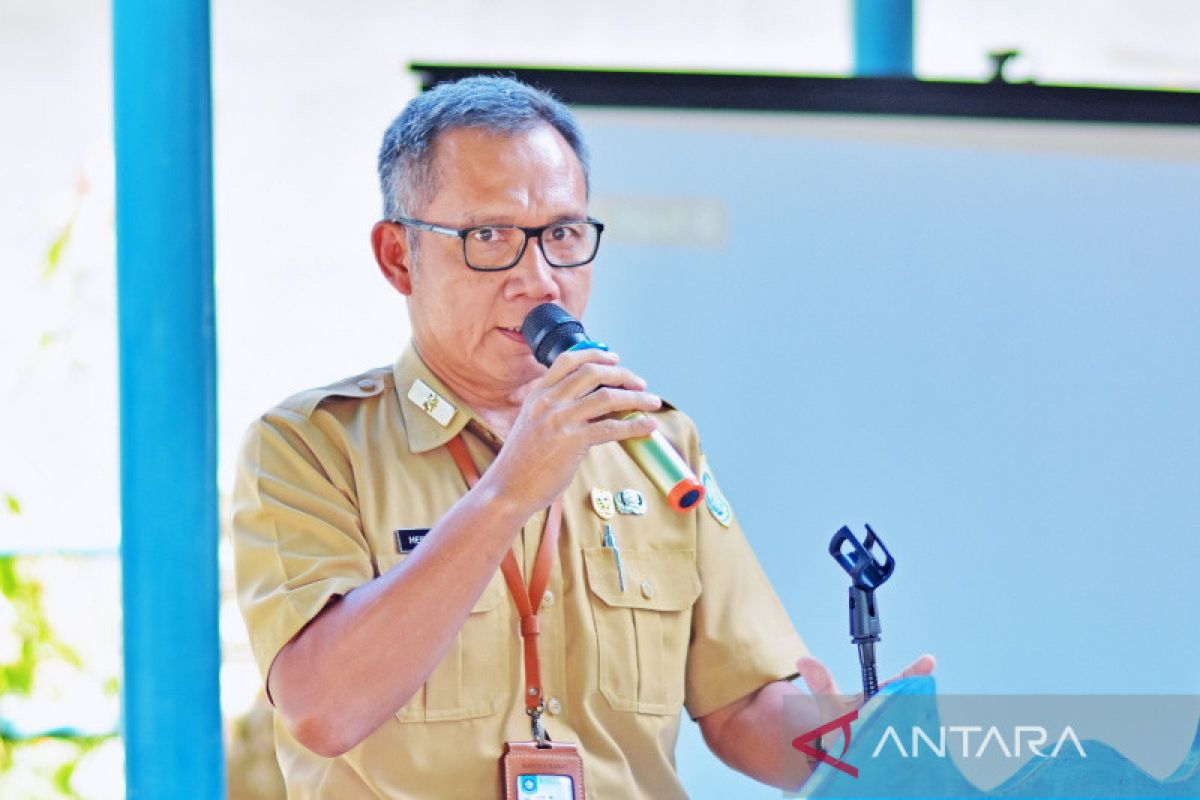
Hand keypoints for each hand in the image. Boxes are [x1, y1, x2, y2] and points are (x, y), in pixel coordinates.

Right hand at [485, 348, 661, 513]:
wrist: (508, 488)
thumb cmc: (522, 461)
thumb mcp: (532, 423)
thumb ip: (555, 409)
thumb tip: (593, 404)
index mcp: (538, 394)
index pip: (568, 360)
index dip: (595, 355)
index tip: (615, 359)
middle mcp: (548, 402)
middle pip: (593, 373)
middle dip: (622, 375)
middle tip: (640, 384)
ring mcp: (559, 420)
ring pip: (607, 397)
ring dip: (636, 398)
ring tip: (652, 402)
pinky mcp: (571, 442)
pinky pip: (611, 428)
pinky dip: (634, 425)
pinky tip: (648, 427)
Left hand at [795, 653, 935, 750]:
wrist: (839, 759)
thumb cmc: (840, 727)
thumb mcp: (830, 706)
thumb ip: (821, 684)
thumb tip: (802, 660)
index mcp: (882, 696)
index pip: (902, 682)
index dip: (915, 672)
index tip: (929, 660)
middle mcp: (896, 712)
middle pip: (911, 704)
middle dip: (914, 703)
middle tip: (905, 707)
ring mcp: (903, 732)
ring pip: (914, 727)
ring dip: (910, 731)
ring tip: (891, 740)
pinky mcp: (905, 754)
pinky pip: (913, 752)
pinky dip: (912, 753)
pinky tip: (902, 758)